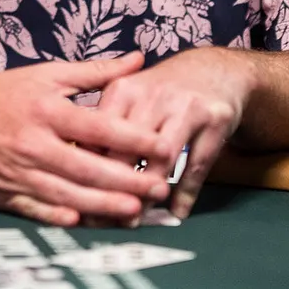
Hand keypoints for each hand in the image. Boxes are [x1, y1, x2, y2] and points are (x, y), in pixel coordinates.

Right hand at [0, 52, 176, 225]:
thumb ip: (96, 71)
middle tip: (158, 187)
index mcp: (46, 110)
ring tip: (133, 209)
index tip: (162, 144)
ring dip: (101, 204)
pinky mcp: (3, 193)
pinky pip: (35, 209)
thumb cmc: (2, 93)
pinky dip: (57, 215)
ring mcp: (16, 171)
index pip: (98, 127)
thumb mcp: (48, 75)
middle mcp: (32, 142)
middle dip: (125, 180)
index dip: (132, 137)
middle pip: (86, 166)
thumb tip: (138, 59)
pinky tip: (82, 219)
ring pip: (65, 193)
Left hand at [95, 47, 254, 218]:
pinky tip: (177, 211)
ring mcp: (186, 105)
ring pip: (163, 158)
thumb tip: (73, 166)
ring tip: (135, 219)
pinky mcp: (215, 117)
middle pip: (128, 149)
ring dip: (147, 194)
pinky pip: (197, 164)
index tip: (78, 197)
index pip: (99, 135)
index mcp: (125, 88)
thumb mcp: (130, 95)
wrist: (215, 69)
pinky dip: (186, 193)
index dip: (87, 169)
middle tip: (102, 217)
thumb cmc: (163, 91)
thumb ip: (104, 125)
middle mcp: (154, 94)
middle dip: (114, 187)